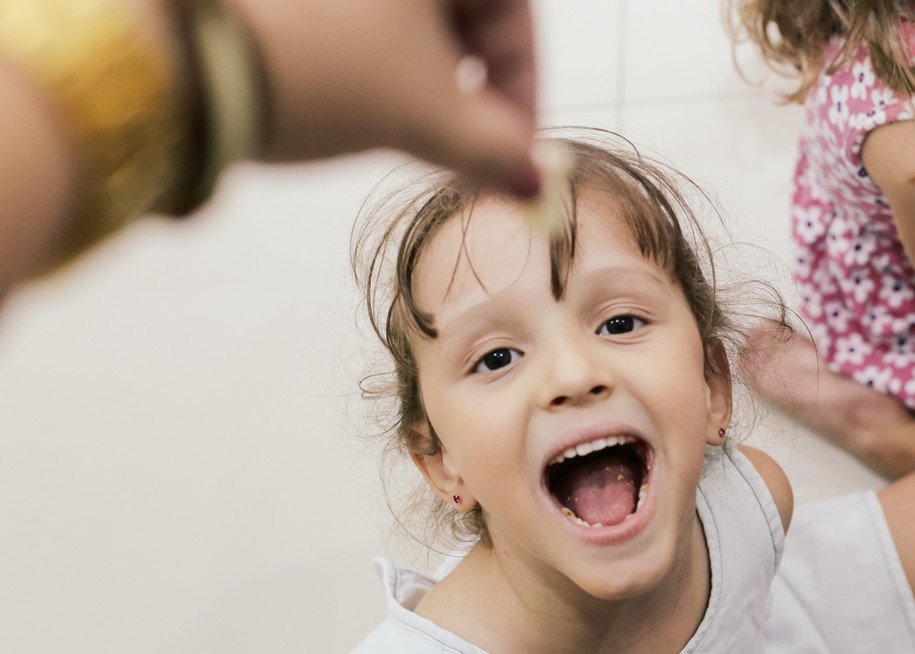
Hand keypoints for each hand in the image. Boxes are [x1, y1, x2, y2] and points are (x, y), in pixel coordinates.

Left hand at [230, 0, 538, 195]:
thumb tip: (532, 181)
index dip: (526, 85)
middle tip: (470, 154)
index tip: (518, 150)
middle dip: (475, 89)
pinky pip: (364, 21)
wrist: (188, 62)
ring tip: (413, 137)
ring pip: (411, 21)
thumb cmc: (324, 71)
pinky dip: (381, 65)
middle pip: (462, 12)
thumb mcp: (428, 119)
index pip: (514, 9)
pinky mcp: (299, 0)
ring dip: (429, 82)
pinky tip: (367, 108)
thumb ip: (497, 152)